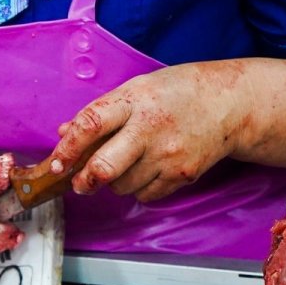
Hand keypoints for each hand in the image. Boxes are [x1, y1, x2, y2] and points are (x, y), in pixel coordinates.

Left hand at [49, 62, 253, 202]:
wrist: (228, 104)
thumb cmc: (178, 92)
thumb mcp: (136, 89)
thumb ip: (100, 112)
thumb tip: (64, 133)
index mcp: (134, 101)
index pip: (91, 124)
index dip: (67, 148)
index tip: (57, 163)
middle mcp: (150, 129)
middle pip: (105, 168)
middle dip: (85, 180)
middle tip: (80, 182)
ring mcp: (168, 155)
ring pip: (122, 186)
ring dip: (115, 182)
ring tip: (129, 162)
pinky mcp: (182, 175)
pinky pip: (145, 195)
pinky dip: (139, 188)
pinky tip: (149, 168)